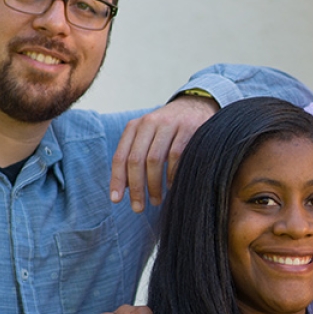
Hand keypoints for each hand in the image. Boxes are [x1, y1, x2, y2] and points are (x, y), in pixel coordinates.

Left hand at [110, 95, 218, 211]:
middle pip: (136, 159)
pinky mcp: (188, 128)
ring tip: (156, 200)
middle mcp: (149, 122)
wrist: (196, 106)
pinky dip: (172, 174)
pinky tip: (171, 186)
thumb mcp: (148, 136)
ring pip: (155, 159)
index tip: (116, 200)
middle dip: (136, 187)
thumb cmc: (168, 129)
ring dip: (154, 185)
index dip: (117, 179)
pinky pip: (176, 156)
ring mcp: (169, 124)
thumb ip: (135, 156)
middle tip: (138, 207)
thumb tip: (125, 188)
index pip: (120, 156)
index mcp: (135, 126)